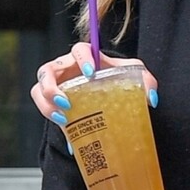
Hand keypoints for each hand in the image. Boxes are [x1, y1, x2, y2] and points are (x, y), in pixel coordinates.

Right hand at [31, 41, 157, 126]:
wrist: (109, 96)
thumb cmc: (117, 80)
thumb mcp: (133, 76)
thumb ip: (145, 81)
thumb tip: (151, 98)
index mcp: (85, 57)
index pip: (79, 50)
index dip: (82, 59)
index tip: (92, 72)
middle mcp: (65, 69)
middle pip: (46, 71)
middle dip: (51, 86)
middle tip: (66, 102)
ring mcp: (56, 86)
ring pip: (38, 91)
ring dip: (46, 105)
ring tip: (63, 119)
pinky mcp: (54, 105)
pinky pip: (46, 111)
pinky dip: (56, 125)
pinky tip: (72, 140)